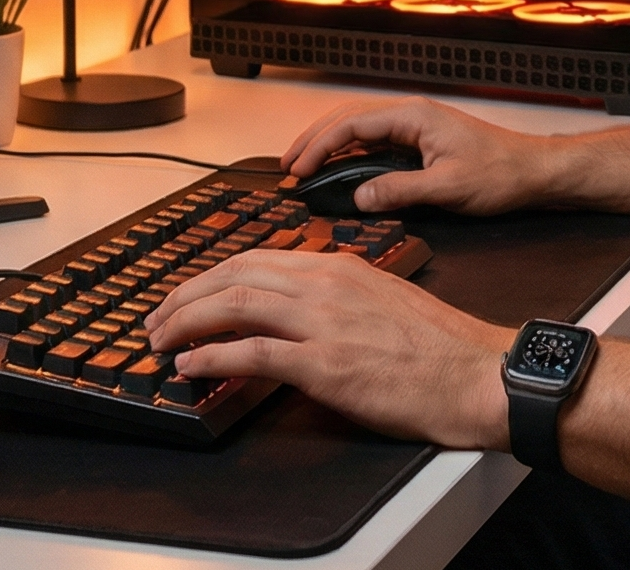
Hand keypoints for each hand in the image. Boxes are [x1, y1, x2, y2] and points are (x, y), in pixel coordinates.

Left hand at [141, 248, 510, 448]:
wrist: (473, 370)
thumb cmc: (435, 344)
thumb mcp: (381, 298)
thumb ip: (336, 297)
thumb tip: (295, 313)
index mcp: (338, 265)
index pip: (256, 258)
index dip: (212, 276)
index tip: (187, 295)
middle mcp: (324, 283)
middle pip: (235, 273)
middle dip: (186, 295)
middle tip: (157, 318)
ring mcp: (322, 321)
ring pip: (234, 304)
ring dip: (186, 322)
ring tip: (160, 341)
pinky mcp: (323, 364)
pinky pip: (252, 353)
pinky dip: (211, 357)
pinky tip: (190, 367)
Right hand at [281, 95, 560, 215]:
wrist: (534, 171)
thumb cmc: (500, 174)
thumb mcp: (448, 188)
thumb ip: (401, 191)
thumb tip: (358, 197)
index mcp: (414, 116)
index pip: (353, 124)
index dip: (319, 146)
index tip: (297, 170)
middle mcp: (411, 116)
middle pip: (349, 120)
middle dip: (314, 141)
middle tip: (286, 167)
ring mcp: (415, 128)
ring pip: (360, 130)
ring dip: (330, 147)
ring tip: (302, 168)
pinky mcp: (420, 143)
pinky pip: (375, 144)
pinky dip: (350, 155)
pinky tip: (338, 171)